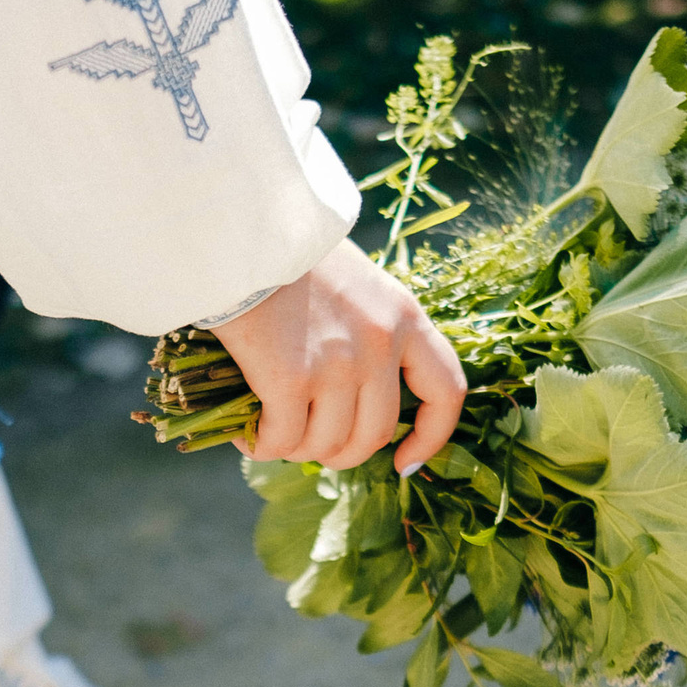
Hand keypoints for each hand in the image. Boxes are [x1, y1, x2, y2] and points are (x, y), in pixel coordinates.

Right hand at [212, 240, 464, 473]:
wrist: (239, 224)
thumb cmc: (287, 250)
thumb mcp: (354, 282)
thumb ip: (367, 331)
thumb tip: (351, 399)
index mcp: (404, 317)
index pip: (446, 391)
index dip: (431, 438)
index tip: (405, 463)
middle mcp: (380, 344)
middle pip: (374, 434)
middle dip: (341, 453)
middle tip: (311, 444)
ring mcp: (338, 364)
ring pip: (326, 444)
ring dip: (297, 450)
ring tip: (272, 434)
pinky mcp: (290, 378)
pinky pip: (282, 440)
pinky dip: (262, 446)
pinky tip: (247, 436)